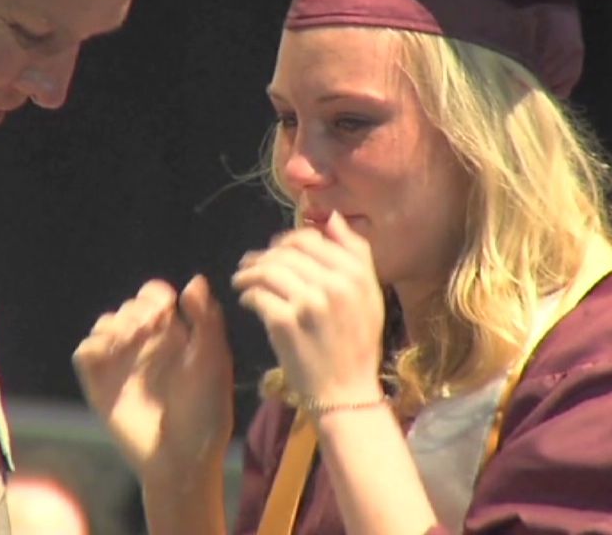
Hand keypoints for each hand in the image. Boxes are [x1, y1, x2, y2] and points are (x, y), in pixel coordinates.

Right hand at [72, 275, 232, 483]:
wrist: (182, 458)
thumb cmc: (206, 413)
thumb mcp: (214, 362)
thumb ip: (206, 320)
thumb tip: (194, 280)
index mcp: (174, 339)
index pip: (155, 299)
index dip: (154, 295)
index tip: (163, 307)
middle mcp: (145, 349)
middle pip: (129, 308)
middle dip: (136, 310)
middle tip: (147, 326)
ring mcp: (122, 366)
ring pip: (105, 324)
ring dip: (115, 324)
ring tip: (129, 340)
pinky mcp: (100, 386)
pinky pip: (85, 352)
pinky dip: (93, 344)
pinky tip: (110, 352)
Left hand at [233, 212, 385, 406]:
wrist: (346, 392)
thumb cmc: (357, 343)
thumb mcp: (369, 296)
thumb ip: (356, 254)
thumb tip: (334, 218)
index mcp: (355, 274)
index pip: (310, 240)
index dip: (286, 241)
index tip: (275, 250)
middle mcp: (333, 284)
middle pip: (285, 252)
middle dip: (264, 255)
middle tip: (251, 263)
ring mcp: (307, 303)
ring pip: (268, 270)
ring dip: (248, 272)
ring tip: (241, 279)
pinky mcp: (284, 323)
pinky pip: (257, 295)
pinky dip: (247, 294)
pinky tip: (247, 300)